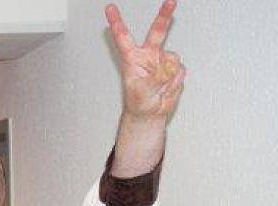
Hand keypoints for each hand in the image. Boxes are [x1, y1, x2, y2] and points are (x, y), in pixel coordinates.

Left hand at [106, 0, 185, 121]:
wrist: (150, 112)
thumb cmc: (138, 101)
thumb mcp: (140, 90)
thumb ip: (153, 78)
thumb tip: (165, 69)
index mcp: (132, 58)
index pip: (123, 38)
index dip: (117, 22)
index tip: (110, 9)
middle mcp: (148, 55)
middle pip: (157, 32)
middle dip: (164, 16)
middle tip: (170, 2)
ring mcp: (162, 60)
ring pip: (172, 58)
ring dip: (168, 74)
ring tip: (159, 86)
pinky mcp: (175, 68)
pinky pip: (180, 70)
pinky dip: (175, 80)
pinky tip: (167, 87)